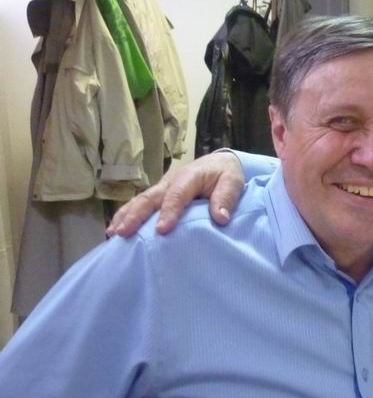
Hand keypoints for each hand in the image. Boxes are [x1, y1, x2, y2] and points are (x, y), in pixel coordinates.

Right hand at [106, 151, 245, 236]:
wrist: (218, 163)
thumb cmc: (225, 174)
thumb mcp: (233, 181)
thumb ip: (226, 198)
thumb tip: (220, 218)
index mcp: (189, 176)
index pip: (177, 195)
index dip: (169, 212)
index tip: (162, 230)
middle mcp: (171, 181)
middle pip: (150, 198)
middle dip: (136, 215)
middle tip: (124, 232)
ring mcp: (161, 187)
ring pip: (140, 201)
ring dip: (125, 216)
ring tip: (114, 233)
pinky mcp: (158, 194)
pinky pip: (140, 204)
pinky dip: (125, 216)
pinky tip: (114, 229)